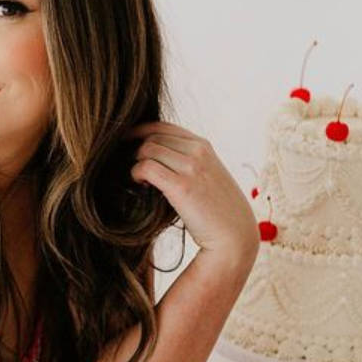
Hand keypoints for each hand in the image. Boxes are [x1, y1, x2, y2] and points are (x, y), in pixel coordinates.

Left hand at [130, 121, 257, 275]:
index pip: (161, 126)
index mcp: (203, 145)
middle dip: (135, 150)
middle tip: (132, 168)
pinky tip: (141, 185)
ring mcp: (191, 166)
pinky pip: (146, 167)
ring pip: (146, 149)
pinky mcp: (181, 185)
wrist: (235, 235)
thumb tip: (152, 154)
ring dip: (136, 163)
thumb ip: (186, 160)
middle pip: (151, 137)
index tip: (126, 142)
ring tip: (139, 179)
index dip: (138, 132)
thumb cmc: (218, 209)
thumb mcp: (207, 174)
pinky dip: (136, 174)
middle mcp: (198, 151)